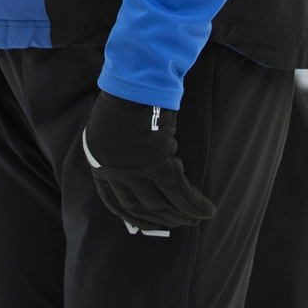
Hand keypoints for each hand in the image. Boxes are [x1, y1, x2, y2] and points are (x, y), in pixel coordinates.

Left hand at [82, 91, 215, 231]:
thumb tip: (143, 167)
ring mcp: (134, 171)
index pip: (112, 201)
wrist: (132, 82)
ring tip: (194, 220)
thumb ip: (119, 151)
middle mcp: (114, 173)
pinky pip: (179, 192)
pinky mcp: (156, 165)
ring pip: (160, 204)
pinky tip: (208, 211)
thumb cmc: (123, 98)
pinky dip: (195, 204)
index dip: (131, 215)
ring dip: (179, 215)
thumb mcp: (110, 128)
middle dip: (159, 219)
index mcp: (99, 163)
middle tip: (176, 224)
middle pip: (138, 207)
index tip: (143, 223)